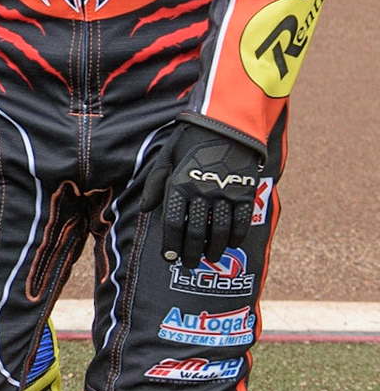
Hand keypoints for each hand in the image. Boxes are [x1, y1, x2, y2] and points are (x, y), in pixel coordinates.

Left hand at [137, 119, 267, 265]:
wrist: (225, 126)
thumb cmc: (190, 142)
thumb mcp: (166, 158)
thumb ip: (156, 185)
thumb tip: (145, 209)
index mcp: (180, 184)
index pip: (173, 222)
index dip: (170, 243)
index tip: (169, 257)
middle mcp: (202, 192)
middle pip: (195, 232)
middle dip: (191, 252)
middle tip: (188, 264)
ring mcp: (225, 193)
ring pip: (219, 231)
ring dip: (213, 249)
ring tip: (208, 257)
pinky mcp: (245, 193)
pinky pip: (241, 222)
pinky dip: (235, 237)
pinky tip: (229, 244)